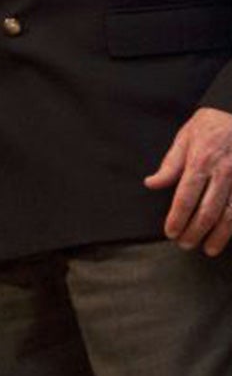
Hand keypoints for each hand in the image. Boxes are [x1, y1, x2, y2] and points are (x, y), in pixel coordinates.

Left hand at [144, 108, 231, 256]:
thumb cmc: (208, 127)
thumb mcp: (184, 138)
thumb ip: (170, 165)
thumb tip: (151, 184)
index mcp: (201, 161)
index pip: (186, 196)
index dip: (178, 217)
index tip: (171, 232)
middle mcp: (224, 172)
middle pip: (209, 209)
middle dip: (196, 231)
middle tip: (185, 244)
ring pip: (231, 213)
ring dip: (220, 235)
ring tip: (209, 248)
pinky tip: (229, 235)